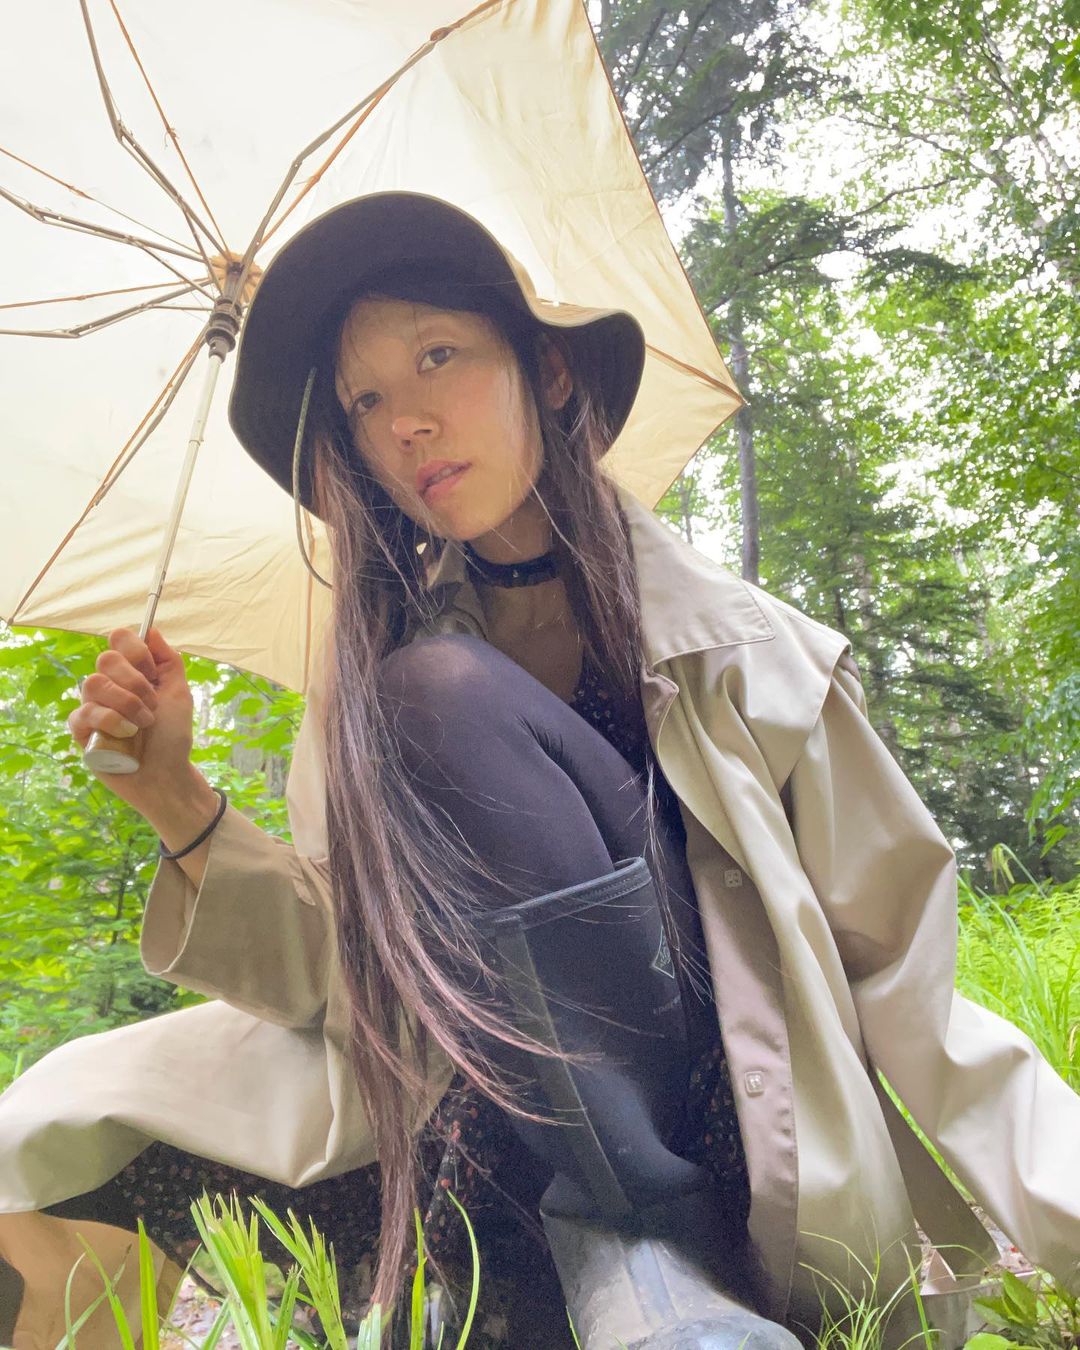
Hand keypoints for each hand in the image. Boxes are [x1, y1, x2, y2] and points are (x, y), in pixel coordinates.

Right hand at [68, 626, 198, 817]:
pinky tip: (127, 734)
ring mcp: (93, 707)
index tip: (153, 674)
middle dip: (136, 683)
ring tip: (143, 724)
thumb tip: (151, 629)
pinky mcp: (81, 730)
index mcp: (132, 673)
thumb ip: (169, 661)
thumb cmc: (172, 737)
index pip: (119, 639)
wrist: (166, 775)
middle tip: (152, 707)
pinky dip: (110, 720)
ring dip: (127, 704)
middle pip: (106, 659)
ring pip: (93, 683)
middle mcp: (109, 686)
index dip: (136, 651)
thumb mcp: (179, 694)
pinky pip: (84, 713)